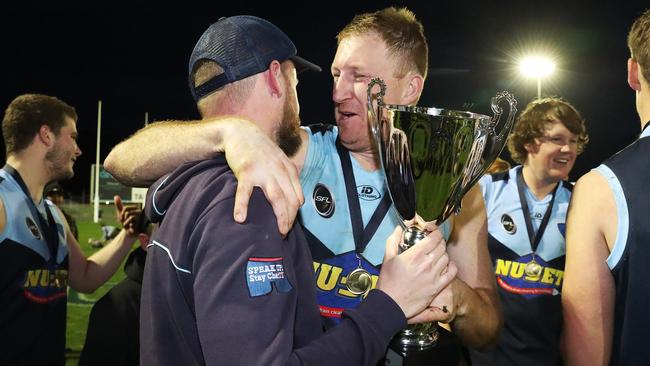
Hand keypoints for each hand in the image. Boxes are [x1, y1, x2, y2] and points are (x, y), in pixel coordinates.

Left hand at [114, 195, 140, 235]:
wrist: (129, 233)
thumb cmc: (126, 222)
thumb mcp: (121, 213)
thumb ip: (119, 205)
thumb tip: (116, 196)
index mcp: (135, 209)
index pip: (125, 208)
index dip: (121, 214)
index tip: (122, 218)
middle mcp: (140, 212)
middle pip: (127, 212)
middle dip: (123, 218)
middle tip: (124, 222)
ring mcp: (141, 218)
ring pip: (129, 216)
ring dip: (125, 222)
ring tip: (127, 225)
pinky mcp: (141, 224)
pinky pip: (132, 222)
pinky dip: (128, 225)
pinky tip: (130, 227)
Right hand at [223, 120, 303, 234]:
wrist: (240, 132)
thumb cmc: (260, 150)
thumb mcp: (280, 161)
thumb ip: (288, 178)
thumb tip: (297, 201)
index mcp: (289, 169)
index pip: (297, 197)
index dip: (295, 214)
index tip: (289, 225)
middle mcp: (279, 170)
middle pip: (290, 200)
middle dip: (290, 219)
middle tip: (284, 234)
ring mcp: (263, 171)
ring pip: (276, 197)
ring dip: (279, 216)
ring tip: (278, 232)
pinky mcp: (246, 171)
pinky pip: (244, 191)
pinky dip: (242, 205)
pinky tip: (240, 218)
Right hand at [377, 226, 457, 319]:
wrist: (391, 304)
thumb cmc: (388, 281)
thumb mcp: (387, 258)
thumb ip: (393, 240)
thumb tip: (398, 229)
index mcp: (415, 254)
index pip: (434, 237)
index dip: (435, 231)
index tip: (430, 231)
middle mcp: (427, 263)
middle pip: (441, 246)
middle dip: (438, 241)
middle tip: (432, 243)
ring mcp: (434, 275)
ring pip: (446, 257)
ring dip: (442, 253)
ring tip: (435, 255)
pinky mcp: (438, 286)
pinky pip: (452, 272)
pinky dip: (451, 266)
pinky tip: (446, 265)